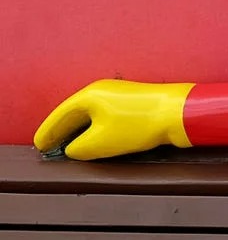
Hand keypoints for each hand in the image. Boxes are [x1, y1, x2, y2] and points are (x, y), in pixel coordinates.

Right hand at [34, 79, 194, 159]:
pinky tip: (95, 137)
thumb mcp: (101, 142)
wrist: (178, 112)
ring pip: (90, 113)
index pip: (61, 114)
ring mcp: (119, 94)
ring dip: (78, 129)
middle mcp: (103, 90)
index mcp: (90, 95)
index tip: (38, 145)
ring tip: (68, 144)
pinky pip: (104, 113)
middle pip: (74, 112)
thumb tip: (72, 149)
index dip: (48, 131)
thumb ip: (79, 148)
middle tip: (48, 146)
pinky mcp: (133, 101)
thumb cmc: (139, 125)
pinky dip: (93, 126)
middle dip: (61, 130)